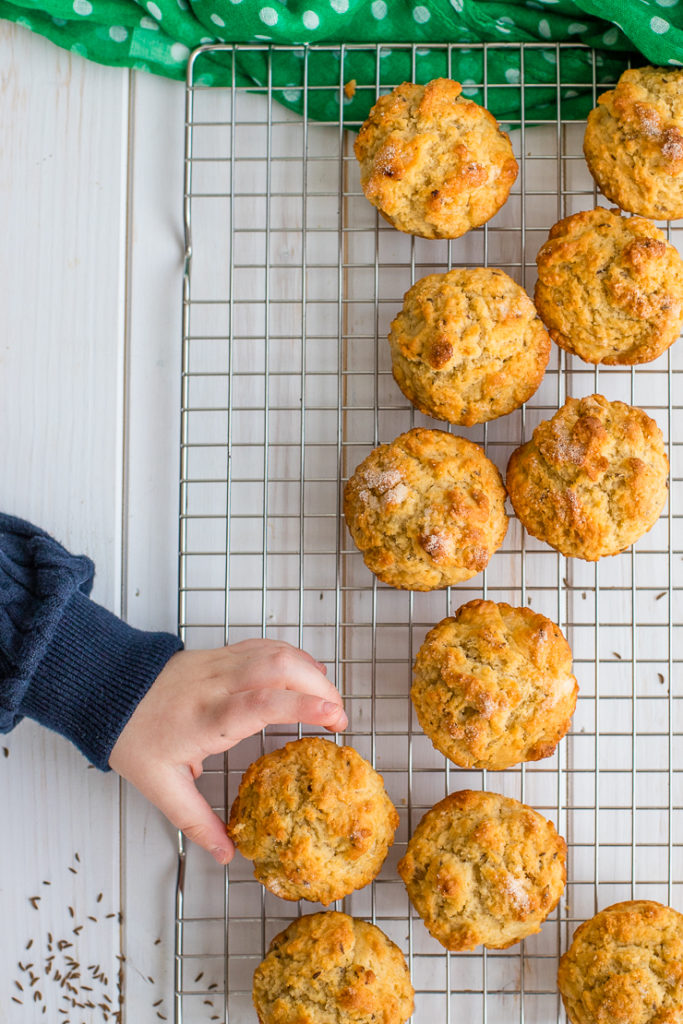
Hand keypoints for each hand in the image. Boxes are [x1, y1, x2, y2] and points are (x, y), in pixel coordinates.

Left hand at [109, 639, 346, 863]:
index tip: (334, 717)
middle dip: (319, 687)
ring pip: (276, 651)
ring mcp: (221, 664)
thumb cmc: (133, 736)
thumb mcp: (161, 787)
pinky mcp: (221, 653)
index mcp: (207, 718)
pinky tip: (305, 673)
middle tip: (339, 715)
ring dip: (310, 670)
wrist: (106, 691)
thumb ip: (197, 821)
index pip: (263, 703)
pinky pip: (264, 646)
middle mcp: (219, 685)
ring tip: (328, 699)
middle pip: (279, 667)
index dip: (303, 706)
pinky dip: (292, 656)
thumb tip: (226, 854)